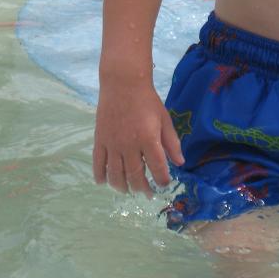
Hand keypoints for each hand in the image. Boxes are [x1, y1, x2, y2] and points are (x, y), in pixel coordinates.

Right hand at [93, 80, 183, 197]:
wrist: (123, 84)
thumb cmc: (147, 101)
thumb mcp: (164, 119)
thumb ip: (172, 143)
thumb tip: (180, 162)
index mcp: (148, 139)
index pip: (157, 168)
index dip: (162, 180)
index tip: (164, 184)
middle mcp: (130, 145)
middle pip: (135, 176)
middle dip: (143, 188)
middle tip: (147, 193)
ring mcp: (112, 144)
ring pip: (115, 174)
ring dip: (122, 187)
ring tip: (128, 190)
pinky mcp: (100, 140)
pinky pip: (98, 163)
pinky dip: (100, 176)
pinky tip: (104, 182)